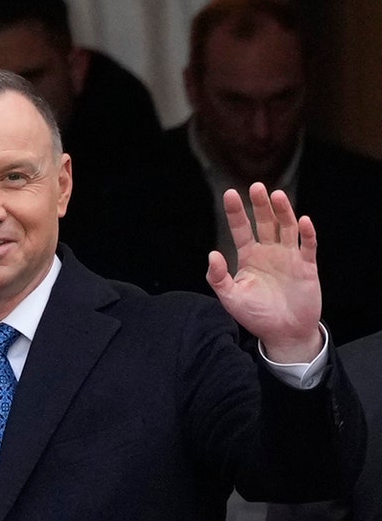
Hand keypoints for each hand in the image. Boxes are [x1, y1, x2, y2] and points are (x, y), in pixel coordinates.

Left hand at [206, 183, 321, 361]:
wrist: (283, 333)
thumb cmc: (255, 315)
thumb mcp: (230, 298)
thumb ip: (218, 277)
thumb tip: (212, 254)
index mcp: (249, 256)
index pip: (240, 229)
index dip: (236, 212)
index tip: (230, 193)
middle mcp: (269, 252)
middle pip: (265, 222)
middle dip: (260, 205)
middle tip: (256, 187)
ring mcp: (289, 257)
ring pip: (287, 228)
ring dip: (283, 212)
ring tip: (276, 195)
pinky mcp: (307, 266)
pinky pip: (307, 246)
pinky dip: (306, 233)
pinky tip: (303, 220)